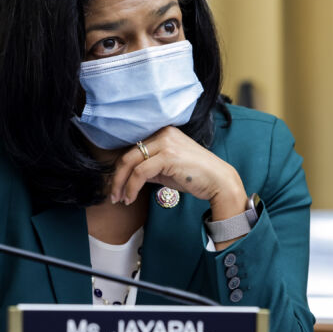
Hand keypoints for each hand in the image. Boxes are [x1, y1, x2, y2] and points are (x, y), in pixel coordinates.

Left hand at [108, 126, 246, 221]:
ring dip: (121, 184)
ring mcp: (165, 143)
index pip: (133, 149)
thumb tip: (128, 177)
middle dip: (116, 177)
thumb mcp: (167, 169)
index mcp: (162, 132)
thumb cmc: (195, 176)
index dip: (120, 168)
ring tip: (120, 199)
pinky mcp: (168, 156)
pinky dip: (131, 187)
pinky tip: (130, 198)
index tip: (116, 185)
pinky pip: (140, 172)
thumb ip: (149, 168)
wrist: (219, 181)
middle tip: (113, 195)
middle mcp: (163, 133)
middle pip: (127, 154)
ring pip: (130, 163)